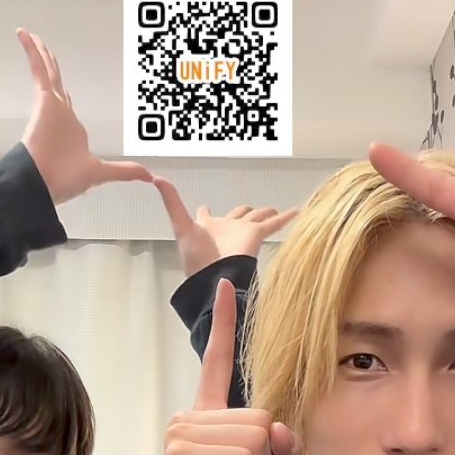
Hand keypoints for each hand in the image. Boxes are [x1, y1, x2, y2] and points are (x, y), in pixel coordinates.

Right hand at [17, 29, 151, 203]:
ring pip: (47, 72)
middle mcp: (60, 116)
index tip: (63, 92)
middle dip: (51, 69)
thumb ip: (125, 171)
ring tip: (34, 40)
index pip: (67, 107)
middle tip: (46, 55)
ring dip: (41, 55)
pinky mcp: (43, 99)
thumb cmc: (62, 180)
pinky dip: (31, 51)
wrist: (43, 182)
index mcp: (71, 132)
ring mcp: (51, 106)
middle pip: (55, 84)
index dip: (65, 96)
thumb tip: (148, 175)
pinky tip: (25, 36)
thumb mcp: (101, 173)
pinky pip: (38, 68)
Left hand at [153, 176, 296, 276]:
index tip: (205, 207)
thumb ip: (171, 202)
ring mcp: (242, 231)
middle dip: (244, 211)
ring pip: (257, 216)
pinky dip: (286, 218)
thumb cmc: (196, 257)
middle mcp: (226, 228)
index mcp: (206, 227)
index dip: (205, 212)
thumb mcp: (180, 226)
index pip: (205, 215)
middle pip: (238, 214)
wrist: (215, 277)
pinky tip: (298, 212)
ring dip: (266, 213)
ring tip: (275, 212)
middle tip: (251, 209)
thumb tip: (156, 178)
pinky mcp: (256, 235)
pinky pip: (274, 224)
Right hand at [159, 279, 300, 454]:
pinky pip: (243, 452)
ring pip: (256, 434)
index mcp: (210, 418)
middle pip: (262, 416)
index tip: (227, 285)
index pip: (218, 364)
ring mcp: (183, 430)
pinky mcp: (182, 450)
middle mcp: (191, 416)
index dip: (225, 325)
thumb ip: (282, 447)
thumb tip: (279, 425)